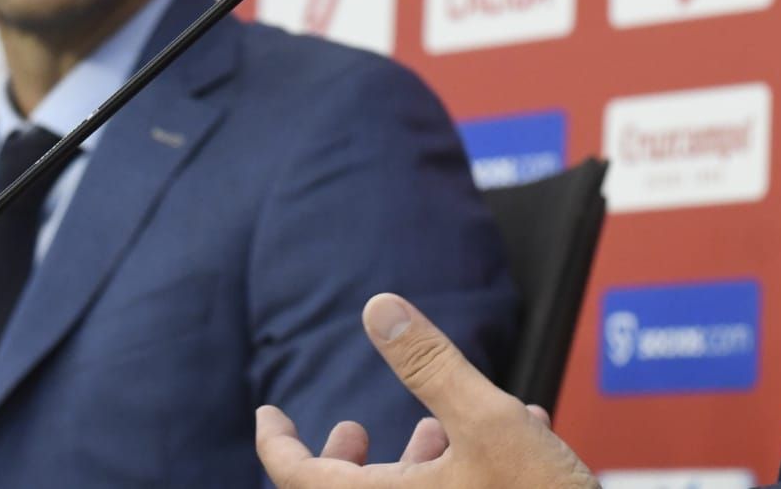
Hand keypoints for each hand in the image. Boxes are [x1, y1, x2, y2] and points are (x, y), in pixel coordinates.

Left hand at [255, 293, 598, 487]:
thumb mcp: (488, 421)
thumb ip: (431, 365)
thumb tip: (378, 308)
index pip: (298, 480)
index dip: (276, 444)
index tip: (268, 414)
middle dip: (348, 459)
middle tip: (352, 430)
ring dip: (414, 465)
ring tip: (442, 426)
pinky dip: (459, 479)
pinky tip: (511, 445)